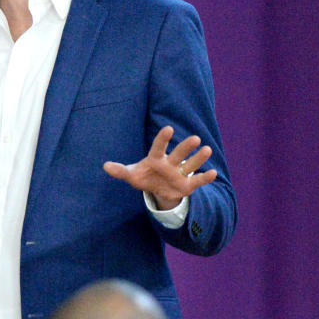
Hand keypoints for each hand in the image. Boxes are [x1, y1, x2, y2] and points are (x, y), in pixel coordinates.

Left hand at [103, 126, 217, 210]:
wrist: (158, 189)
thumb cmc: (144, 177)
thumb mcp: (131, 175)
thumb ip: (120, 171)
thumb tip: (105, 166)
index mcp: (156, 159)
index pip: (158, 147)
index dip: (163, 139)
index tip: (168, 129)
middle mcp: (170, 164)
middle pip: (178, 154)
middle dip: (186, 147)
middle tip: (195, 138)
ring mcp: (180, 174)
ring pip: (190, 165)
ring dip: (199, 158)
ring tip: (207, 150)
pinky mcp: (188, 185)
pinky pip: (197, 180)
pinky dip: (205, 178)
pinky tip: (213, 173)